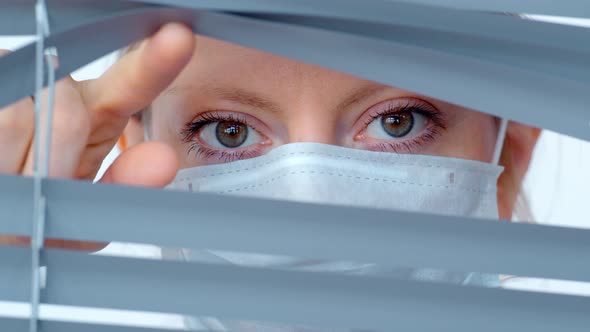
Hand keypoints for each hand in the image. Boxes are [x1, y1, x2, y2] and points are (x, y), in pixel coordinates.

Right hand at [0, 23, 195, 248]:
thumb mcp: (78, 218)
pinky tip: (0, 159)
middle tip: (29, 194)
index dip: (154, 65)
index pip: (132, 87)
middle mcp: (61, 92)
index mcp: (97, 116)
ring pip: (16, 116)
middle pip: (64, 114)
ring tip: (7, 181)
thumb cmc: (28, 221)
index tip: (179, 39)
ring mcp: (17, 79)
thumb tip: (165, 159)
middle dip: (47, 168)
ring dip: (9, 163)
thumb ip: (120, 189)